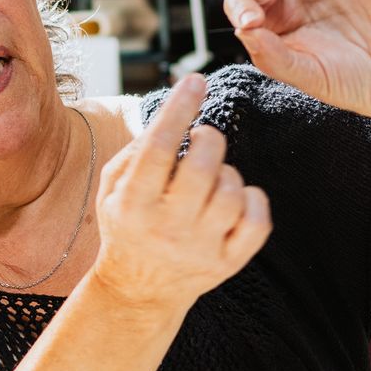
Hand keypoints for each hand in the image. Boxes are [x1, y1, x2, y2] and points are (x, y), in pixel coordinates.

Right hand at [91, 75, 270, 312]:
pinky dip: (253, 199)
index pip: (158, 148)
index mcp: (132, 204)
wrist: (138, 290)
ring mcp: (200, 250)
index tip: (194, 80)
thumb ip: (138, 149)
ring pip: (232, 191)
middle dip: (209, 139)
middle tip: (203, 137)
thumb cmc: (127, 224)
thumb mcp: (112, 187)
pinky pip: (258, 221)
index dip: (179, 109)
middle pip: (202, 168)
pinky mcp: (227, 264)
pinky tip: (235, 199)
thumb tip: (177, 110)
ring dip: (227, 172)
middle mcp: (166, 229)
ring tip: (211, 178)